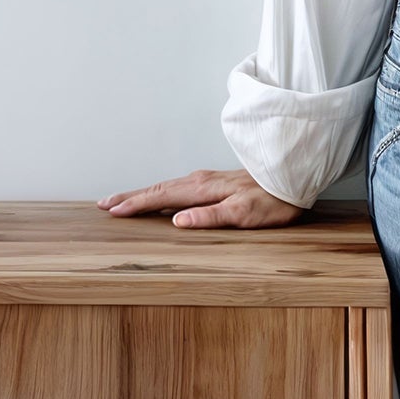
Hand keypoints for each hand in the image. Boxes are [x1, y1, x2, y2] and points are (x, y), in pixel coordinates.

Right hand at [97, 167, 307, 227]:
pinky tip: (161, 196)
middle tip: (105, 204)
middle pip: (158, 188)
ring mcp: (207, 179)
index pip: (161, 197)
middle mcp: (200, 180)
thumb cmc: (273, 200)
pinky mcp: (215, 182)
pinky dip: (160, 191)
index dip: (135, 205)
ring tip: (124, 200)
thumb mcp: (244, 214)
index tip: (112, 211)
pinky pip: (178, 186)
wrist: (294, 177)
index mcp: (202, 189)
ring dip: (143, 193)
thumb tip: (177, 221)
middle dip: (130, 196)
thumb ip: (210, 217)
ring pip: (166, 186)